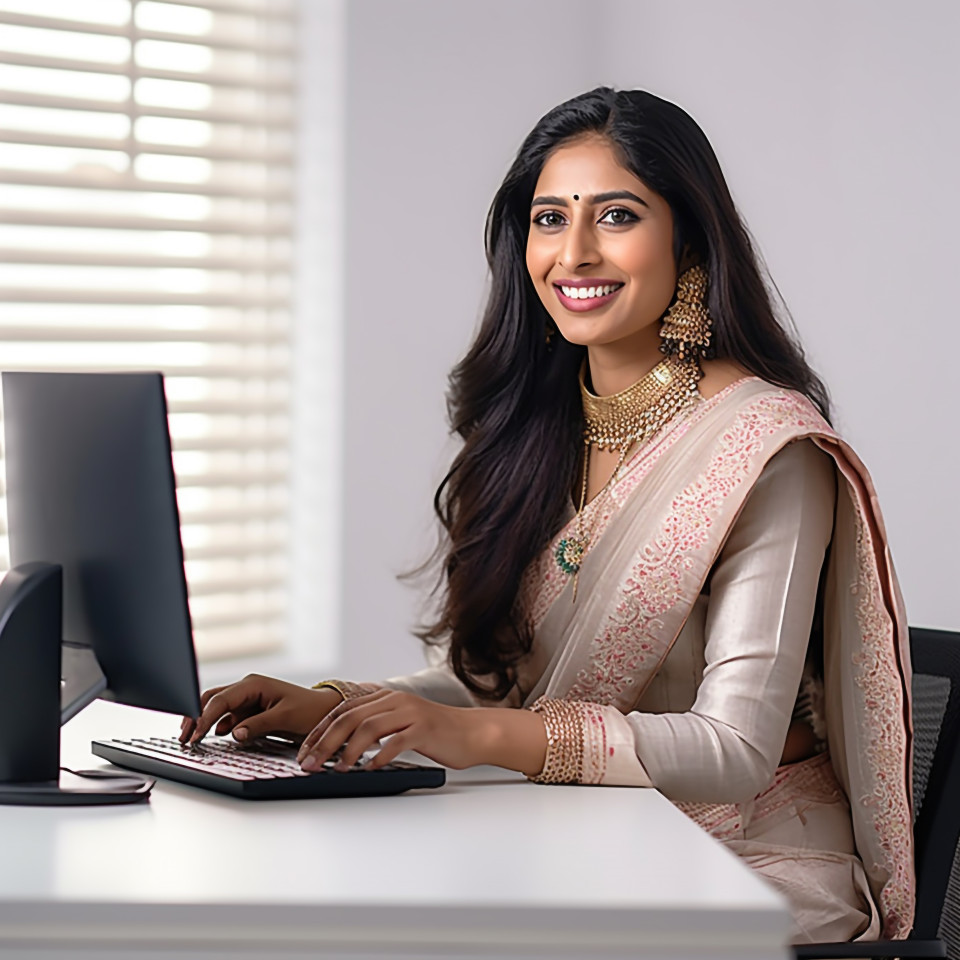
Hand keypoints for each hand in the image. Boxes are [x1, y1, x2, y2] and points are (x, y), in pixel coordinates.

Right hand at [179, 674, 342, 744]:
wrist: (324, 712)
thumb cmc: (309, 710)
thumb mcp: (284, 717)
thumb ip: (258, 724)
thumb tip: (234, 733)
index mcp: (254, 684)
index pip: (220, 700)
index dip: (204, 717)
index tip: (194, 734)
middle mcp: (247, 688)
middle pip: (212, 699)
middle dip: (195, 716)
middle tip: (184, 737)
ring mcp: (247, 699)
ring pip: (217, 707)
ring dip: (203, 721)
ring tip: (191, 738)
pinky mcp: (250, 710)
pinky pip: (227, 716)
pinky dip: (217, 725)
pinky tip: (211, 736)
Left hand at [295, 690, 547, 775]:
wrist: (474, 733)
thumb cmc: (435, 735)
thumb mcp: (399, 726)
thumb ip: (374, 730)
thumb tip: (338, 750)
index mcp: (385, 697)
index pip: (341, 711)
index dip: (319, 731)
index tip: (303, 752)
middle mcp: (395, 700)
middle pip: (349, 718)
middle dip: (324, 742)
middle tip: (309, 764)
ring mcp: (410, 713)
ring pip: (368, 727)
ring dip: (348, 751)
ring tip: (337, 770)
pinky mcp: (425, 728)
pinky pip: (396, 741)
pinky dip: (379, 756)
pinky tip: (370, 769)